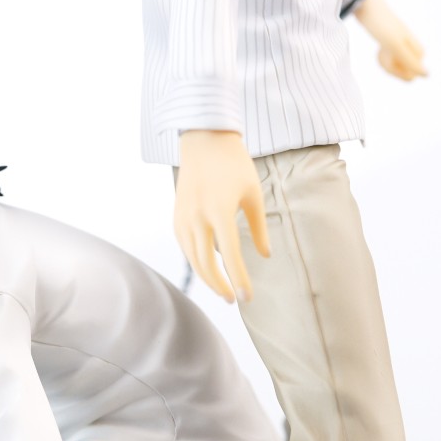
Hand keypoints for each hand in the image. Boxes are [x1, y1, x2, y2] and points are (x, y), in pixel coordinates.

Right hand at [175, 129, 270, 301]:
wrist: (204, 141)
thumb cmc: (235, 165)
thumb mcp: (254, 194)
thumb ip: (258, 227)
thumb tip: (264, 256)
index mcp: (219, 211)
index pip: (229, 255)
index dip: (239, 279)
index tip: (248, 298)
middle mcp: (197, 217)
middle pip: (206, 264)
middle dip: (220, 286)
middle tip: (235, 299)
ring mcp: (183, 217)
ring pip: (192, 259)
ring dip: (207, 278)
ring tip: (223, 289)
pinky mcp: (176, 216)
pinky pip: (185, 247)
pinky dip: (196, 262)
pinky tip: (208, 268)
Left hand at [353, 0, 427, 80]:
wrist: (365, 4)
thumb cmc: (381, 24)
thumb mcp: (395, 46)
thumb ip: (410, 61)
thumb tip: (428, 76)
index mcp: (415, 44)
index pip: (416, 69)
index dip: (403, 71)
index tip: (392, 62)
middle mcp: (410, 43)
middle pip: (406, 66)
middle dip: (393, 66)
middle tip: (383, 52)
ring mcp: (399, 41)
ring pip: (397, 61)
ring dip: (386, 61)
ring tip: (380, 50)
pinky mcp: (389, 38)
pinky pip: (389, 55)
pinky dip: (382, 55)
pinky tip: (379, 49)